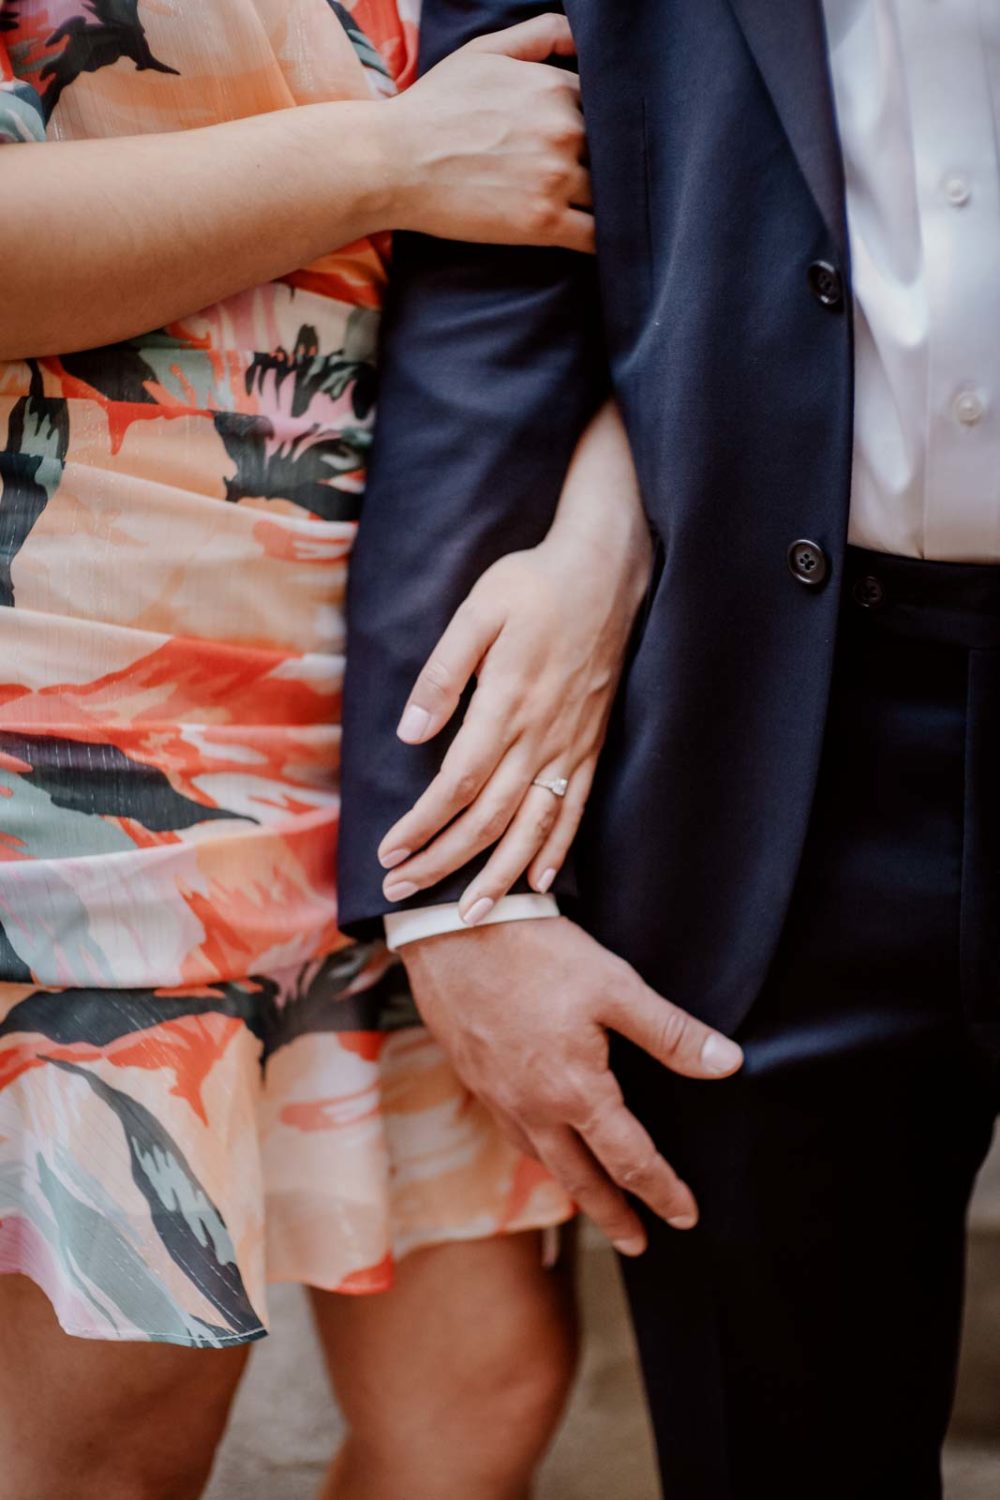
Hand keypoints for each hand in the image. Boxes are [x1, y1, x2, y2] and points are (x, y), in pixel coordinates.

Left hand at [378, 402, 652, 921]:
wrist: (608, 570)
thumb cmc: (535, 584)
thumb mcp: (478, 612)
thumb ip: (444, 675)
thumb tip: (410, 732)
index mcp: (507, 705)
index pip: (456, 784)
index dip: (421, 825)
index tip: (389, 852)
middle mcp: (540, 737)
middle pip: (488, 818)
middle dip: (444, 862)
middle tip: (404, 893)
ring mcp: (569, 746)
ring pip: (532, 827)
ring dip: (498, 874)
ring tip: (470, 913)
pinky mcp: (590, 745)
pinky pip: (573, 810)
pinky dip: (556, 850)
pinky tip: (540, 883)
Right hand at [380, 15, 593, 253]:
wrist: (394, 163)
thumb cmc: (434, 107)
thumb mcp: (484, 52)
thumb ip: (539, 35)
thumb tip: (581, 39)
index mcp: (554, 88)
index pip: (603, 109)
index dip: (598, 128)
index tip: (588, 145)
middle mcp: (563, 130)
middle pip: (610, 152)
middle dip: (604, 165)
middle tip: (593, 180)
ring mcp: (555, 178)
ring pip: (609, 195)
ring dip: (608, 204)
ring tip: (601, 213)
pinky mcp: (543, 222)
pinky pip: (596, 237)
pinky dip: (607, 242)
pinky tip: (605, 244)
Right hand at [401, 918, 743, 1252]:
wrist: (451, 932)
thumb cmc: (534, 953)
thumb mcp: (615, 986)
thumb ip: (671, 1033)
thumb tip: (728, 1064)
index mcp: (575, 1091)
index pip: (629, 1158)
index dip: (661, 1190)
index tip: (685, 1214)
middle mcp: (533, 1107)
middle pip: (580, 1180)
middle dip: (613, 1215)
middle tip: (637, 1243)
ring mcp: (498, 1096)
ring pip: (541, 1160)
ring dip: (573, 1189)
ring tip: (593, 1200)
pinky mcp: (474, 1077)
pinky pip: (511, 1133)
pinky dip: (536, 1152)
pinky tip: (540, 1141)